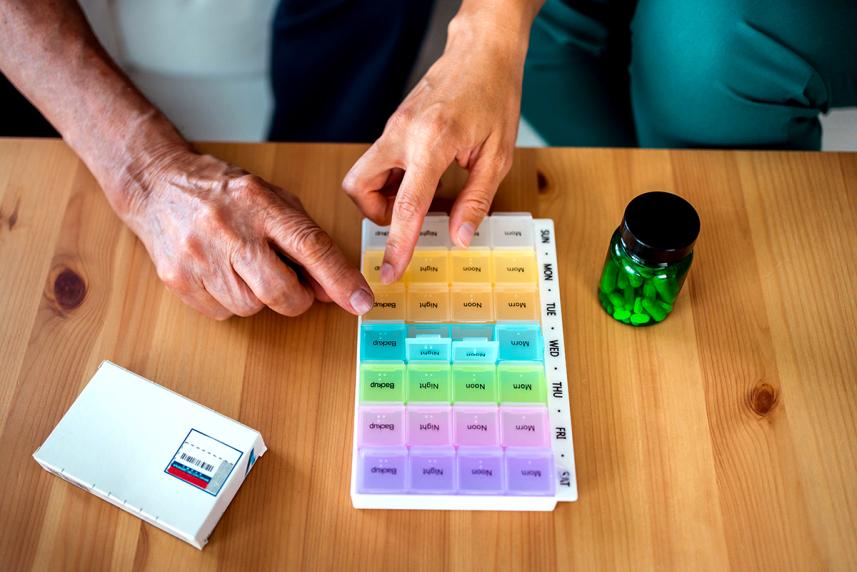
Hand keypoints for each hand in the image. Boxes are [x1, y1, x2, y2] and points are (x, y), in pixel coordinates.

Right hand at [116, 150, 373, 319]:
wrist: (157, 186)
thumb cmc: (224, 194)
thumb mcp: (273, 201)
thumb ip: (308, 241)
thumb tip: (337, 288)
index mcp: (260, 204)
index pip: (310, 247)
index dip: (340, 279)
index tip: (360, 301)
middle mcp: (229, 230)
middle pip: (281, 291)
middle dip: (297, 299)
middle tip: (293, 285)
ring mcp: (199, 257)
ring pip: (252, 308)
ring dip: (259, 297)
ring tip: (245, 267)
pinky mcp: (179, 280)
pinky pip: (223, 314)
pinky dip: (231, 301)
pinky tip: (222, 273)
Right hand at [342, 5, 534, 283]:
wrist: (482, 51)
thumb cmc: (495, 96)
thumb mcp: (497, 154)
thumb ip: (476, 199)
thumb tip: (459, 238)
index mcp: (432, 142)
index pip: (406, 205)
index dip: (397, 244)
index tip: (390, 271)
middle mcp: (402, 134)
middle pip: (359, 188)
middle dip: (375, 213)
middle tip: (407, 218)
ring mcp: (393, 127)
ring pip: (363, 175)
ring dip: (382, 196)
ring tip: (419, 198)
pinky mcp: (394, 125)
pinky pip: (379, 161)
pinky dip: (393, 179)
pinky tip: (422, 179)